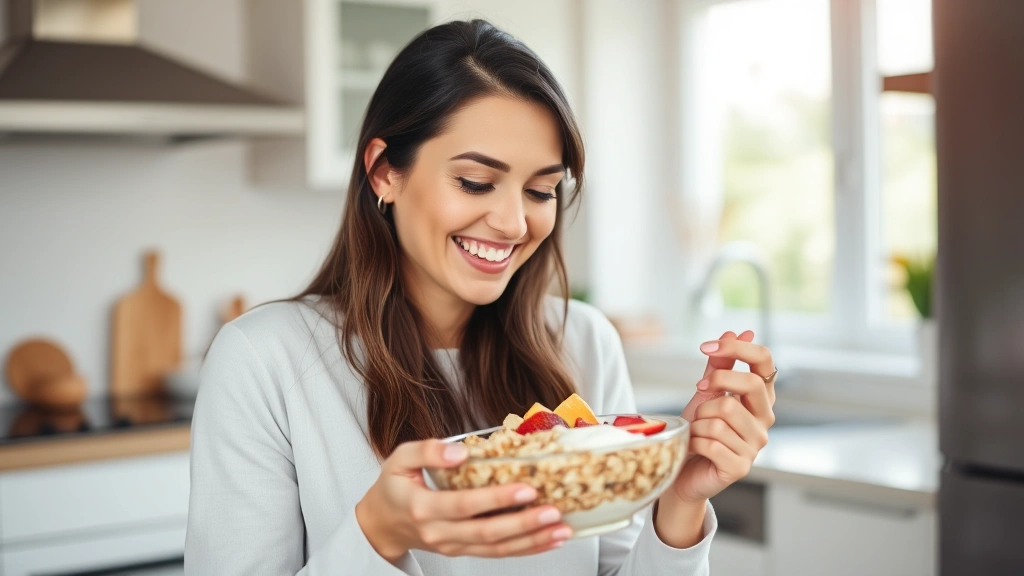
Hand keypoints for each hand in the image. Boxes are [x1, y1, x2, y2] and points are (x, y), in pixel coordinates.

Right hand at [356, 439, 571, 561]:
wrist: (382, 523)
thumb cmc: (394, 486)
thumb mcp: (399, 458)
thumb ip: (427, 450)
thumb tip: (459, 452)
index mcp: (423, 507)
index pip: (465, 505)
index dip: (496, 499)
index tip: (525, 488)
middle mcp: (440, 532)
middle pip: (487, 533)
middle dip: (524, 524)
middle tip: (552, 511)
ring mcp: (453, 546)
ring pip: (496, 548)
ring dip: (532, 540)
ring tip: (560, 529)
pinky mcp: (463, 551)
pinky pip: (497, 553)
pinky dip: (525, 549)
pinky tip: (547, 540)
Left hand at [672, 330, 775, 503]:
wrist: (681, 470)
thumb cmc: (698, 430)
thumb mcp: (706, 392)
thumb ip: (720, 364)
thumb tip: (738, 330)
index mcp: (760, 398)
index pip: (765, 361)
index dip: (737, 347)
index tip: (706, 346)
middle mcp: (764, 421)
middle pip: (748, 384)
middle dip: (717, 383)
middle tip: (699, 391)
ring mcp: (755, 445)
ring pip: (723, 414)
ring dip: (699, 420)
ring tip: (696, 430)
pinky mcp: (740, 467)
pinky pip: (711, 441)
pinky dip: (694, 441)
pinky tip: (694, 447)